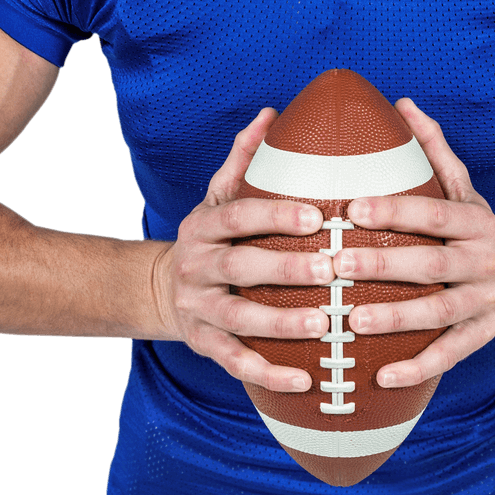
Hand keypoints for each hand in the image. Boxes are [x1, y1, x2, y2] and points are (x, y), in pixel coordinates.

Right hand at [151, 108, 332, 391]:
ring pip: (239, 318)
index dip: (275, 214)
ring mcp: (199, 308)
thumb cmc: (213, 234)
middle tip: (330, 267)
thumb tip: (271, 114)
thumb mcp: (220, 196)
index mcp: (204, 224)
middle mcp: (198, 265)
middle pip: (240, 266)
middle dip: (286, 268)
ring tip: (324, 324)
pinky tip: (306, 381)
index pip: (239, 215)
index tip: (316, 214)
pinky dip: (270, 373)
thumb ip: (243, 159)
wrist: (164, 288)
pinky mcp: (205, 345)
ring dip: (282, 323)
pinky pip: (237, 363)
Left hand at [335, 98, 494, 387]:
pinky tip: (381, 376)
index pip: (431, 212)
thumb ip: (432, 148)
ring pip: (438, 312)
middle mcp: (482, 260)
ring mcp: (484, 302)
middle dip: (382, 264)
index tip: (352, 207)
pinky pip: (449, 356)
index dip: (394, 209)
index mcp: (473, 220)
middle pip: (431, 263)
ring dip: (395, 319)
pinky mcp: (481, 338)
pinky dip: (417, 367)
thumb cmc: (468, 226)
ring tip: (351, 321)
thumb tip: (401, 103)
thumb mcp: (460, 187)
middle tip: (336, 264)